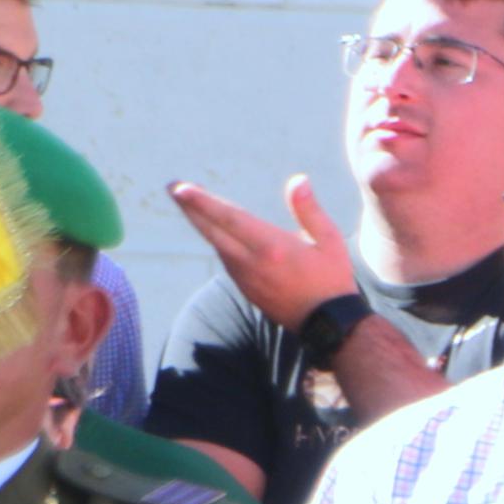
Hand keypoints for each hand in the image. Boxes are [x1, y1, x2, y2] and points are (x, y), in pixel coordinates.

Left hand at [167, 175, 363, 328]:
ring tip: (189, 203)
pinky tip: (213, 229)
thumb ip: (309, 210)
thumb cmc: (332, 277)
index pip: (229, 218)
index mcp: (272, 247)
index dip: (203, 202)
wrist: (325, 322)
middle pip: (212, 230)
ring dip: (200, 222)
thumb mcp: (329, 240)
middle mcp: (251, 261)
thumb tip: (298, 180)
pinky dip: (215, 238)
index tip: (182, 188)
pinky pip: (225, 256)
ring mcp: (244, 276)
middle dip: (190, 208)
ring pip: (215, 243)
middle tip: (172, 187)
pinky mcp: (244, 286)